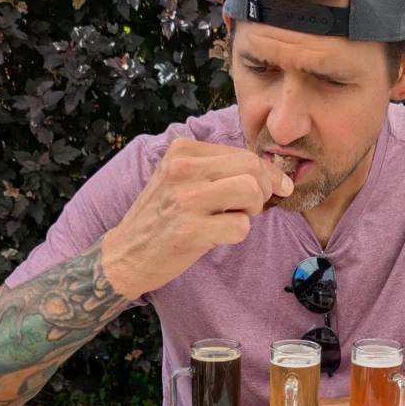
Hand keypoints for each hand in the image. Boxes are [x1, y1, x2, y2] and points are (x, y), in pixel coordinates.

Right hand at [101, 139, 293, 298]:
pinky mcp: (190, 231)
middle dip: (266, 188)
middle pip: (252, 167)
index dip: (268, 172)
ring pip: (250, 191)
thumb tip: (268, 173)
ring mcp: (185, 200)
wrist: (126, 253)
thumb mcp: (179, 179)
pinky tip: (218, 236)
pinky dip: (238, 234)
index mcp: (182, 151)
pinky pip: (240, 227)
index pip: (243, 152)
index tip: (278, 186)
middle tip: (255, 207)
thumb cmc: (161, 218)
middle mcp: (182, 170)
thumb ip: (215, 169)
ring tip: (234, 218)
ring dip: (253, 210)